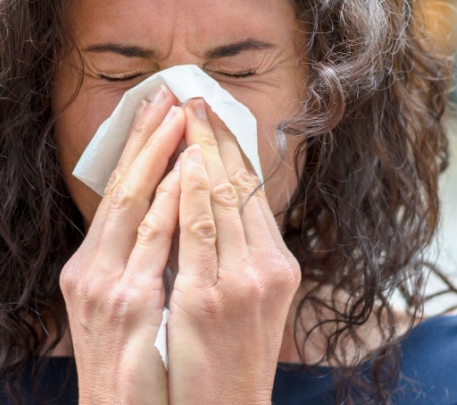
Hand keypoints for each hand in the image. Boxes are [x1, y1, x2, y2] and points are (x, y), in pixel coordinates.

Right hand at [60, 85, 184, 404]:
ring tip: (181, 117)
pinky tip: (189, 170)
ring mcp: (106, 285)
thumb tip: (167, 224)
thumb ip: (137, 268)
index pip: (116, 195)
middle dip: (145, 138)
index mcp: (89, 269)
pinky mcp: (128, 303)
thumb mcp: (125, 314)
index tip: (157, 111)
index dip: (136, 150)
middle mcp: (90, 270)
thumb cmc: (131, 374)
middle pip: (119, 188)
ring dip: (159, 154)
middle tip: (168, 94)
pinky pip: (153, 239)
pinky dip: (171, 198)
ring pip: (133, 203)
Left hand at [166, 98, 300, 404]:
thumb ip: (229, 255)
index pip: (252, 192)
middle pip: (240, 186)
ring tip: (185, 111)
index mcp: (275, 266)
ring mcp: (241, 283)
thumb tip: (204, 205)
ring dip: (201, 150)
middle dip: (216, 136)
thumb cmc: (224, 361)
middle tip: (196, 94)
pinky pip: (199, 231)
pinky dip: (190, 192)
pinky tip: (181, 162)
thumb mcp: (241, 303)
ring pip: (223, 199)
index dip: (231, 148)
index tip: (213, 113)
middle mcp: (266, 268)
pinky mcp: (211, 299)